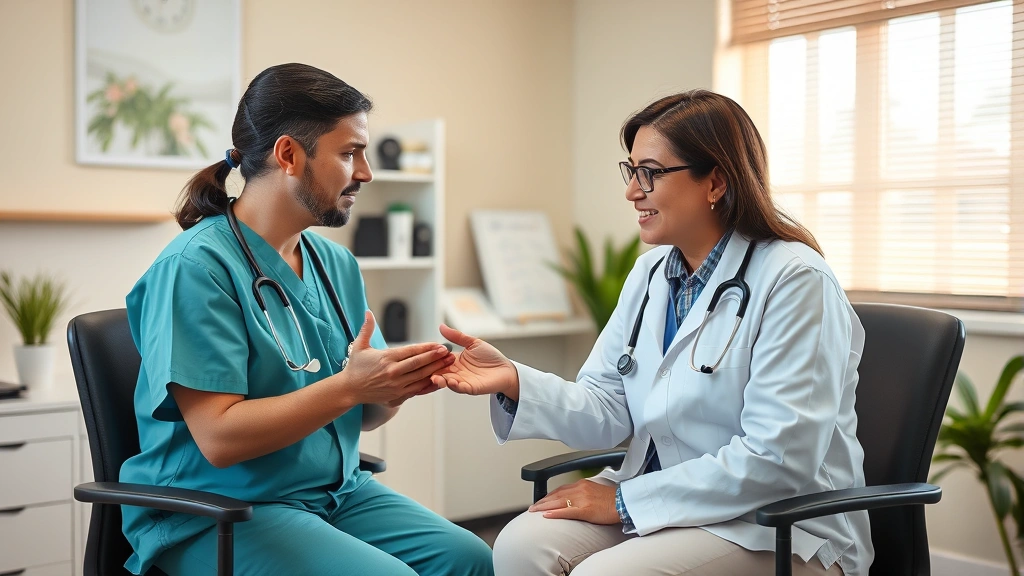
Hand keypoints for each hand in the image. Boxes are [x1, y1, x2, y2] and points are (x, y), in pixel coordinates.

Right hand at [333, 311, 454, 405]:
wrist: (349, 390)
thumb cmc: (355, 367)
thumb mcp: (359, 346)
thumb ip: (367, 329)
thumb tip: (368, 312)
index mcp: (386, 358)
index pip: (411, 351)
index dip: (426, 348)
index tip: (438, 344)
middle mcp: (393, 372)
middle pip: (418, 364)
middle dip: (435, 358)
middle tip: (448, 352)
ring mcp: (396, 386)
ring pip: (420, 377)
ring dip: (436, 370)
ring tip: (448, 364)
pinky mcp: (397, 396)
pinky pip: (416, 390)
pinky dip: (428, 385)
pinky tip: (438, 379)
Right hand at [430, 324, 519, 398]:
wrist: (506, 369)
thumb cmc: (490, 357)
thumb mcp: (472, 343)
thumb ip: (457, 336)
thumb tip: (441, 326)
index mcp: (454, 361)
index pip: (438, 360)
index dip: (431, 358)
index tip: (424, 355)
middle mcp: (456, 372)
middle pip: (439, 372)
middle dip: (432, 371)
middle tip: (425, 368)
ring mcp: (462, 381)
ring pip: (447, 382)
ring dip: (440, 381)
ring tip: (436, 378)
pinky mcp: (471, 388)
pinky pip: (460, 388)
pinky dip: (454, 386)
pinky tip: (451, 381)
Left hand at [528, 479, 620, 524]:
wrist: (624, 503)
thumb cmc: (613, 500)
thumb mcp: (595, 491)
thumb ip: (583, 493)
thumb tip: (574, 499)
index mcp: (582, 484)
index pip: (560, 489)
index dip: (548, 496)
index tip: (541, 501)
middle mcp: (580, 489)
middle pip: (556, 495)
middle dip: (542, 501)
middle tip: (532, 507)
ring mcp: (581, 499)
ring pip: (557, 502)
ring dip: (544, 507)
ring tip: (534, 511)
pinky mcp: (585, 510)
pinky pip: (566, 511)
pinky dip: (555, 513)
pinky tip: (546, 516)